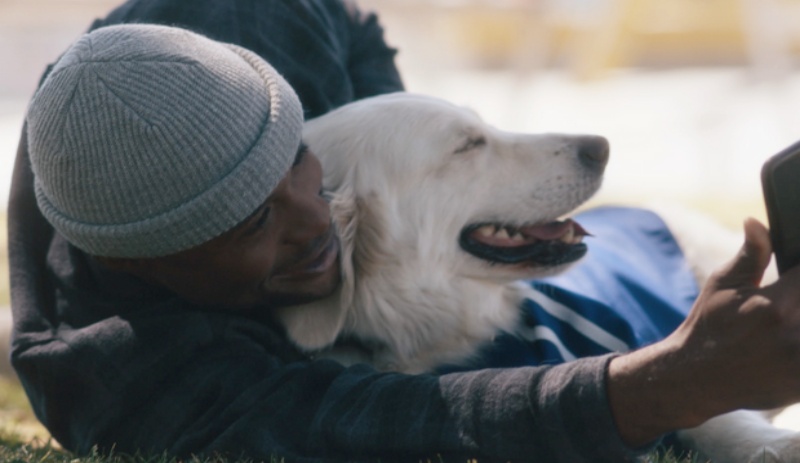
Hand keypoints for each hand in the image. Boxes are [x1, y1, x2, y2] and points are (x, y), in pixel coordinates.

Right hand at [608, 218, 799, 446]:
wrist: (696, 377)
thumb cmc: (709, 325)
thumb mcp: (723, 284)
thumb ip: (752, 253)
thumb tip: (755, 221)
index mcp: (775, 305)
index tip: (797, 276)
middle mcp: (792, 333)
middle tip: (790, 299)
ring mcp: (799, 362)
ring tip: (790, 316)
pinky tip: (787, 343)